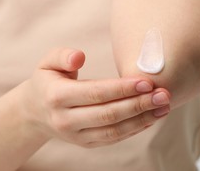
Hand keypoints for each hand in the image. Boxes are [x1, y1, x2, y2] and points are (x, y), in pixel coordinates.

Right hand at [21, 48, 170, 147]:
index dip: (122, 88)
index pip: (95, 93)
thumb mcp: (47, 62)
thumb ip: (62, 55)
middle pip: (108, 114)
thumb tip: (80, 57)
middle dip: (139, 105)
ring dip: (142, 119)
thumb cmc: (48, 80)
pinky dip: (135, 129)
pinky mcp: (86, 143)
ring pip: (114, 130)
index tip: (147, 81)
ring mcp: (76, 136)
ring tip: (164, 107)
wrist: (35, 112)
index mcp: (56, 97)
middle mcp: (65, 120)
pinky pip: (114, 138)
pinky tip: (152, 117)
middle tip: (164, 94)